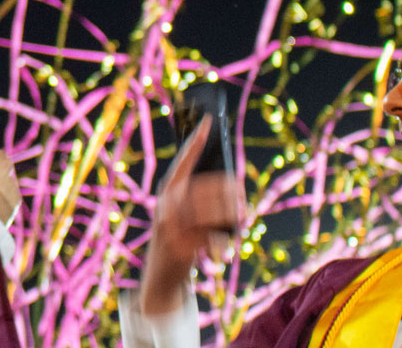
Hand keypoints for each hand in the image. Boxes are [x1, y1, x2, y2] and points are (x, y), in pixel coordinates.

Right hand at [141, 119, 243, 314]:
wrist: (159, 278)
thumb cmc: (177, 241)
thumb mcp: (180, 216)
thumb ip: (195, 199)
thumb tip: (231, 186)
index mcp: (166, 192)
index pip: (182, 161)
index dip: (195, 141)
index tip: (208, 121)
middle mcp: (165, 205)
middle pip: (203, 187)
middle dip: (227, 188)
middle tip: (242, 192)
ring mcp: (170, 226)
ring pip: (208, 210)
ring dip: (230, 212)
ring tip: (242, 215)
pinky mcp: (179, 246)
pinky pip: (208, 236)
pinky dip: (222, 239)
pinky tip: (226, 243)